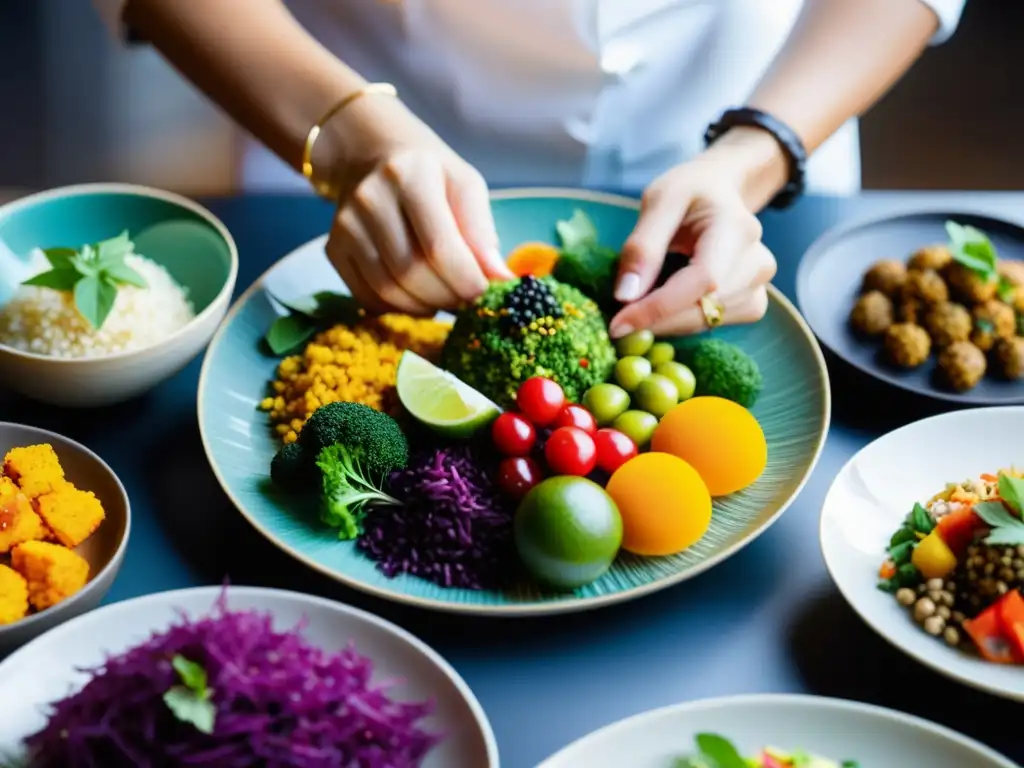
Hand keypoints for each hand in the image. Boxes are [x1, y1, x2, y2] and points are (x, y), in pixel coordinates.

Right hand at [323, 96, 511, 314]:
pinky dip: (399, 308)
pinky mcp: (334, 248)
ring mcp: (346, 225)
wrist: (372, 155)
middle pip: (412, 273)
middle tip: (467, 300)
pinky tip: (418, 296)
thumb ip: (482, 232)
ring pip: (389, 291)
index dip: (466, 281)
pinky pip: (368, 297)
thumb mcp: (465, 186)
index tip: (485, 293)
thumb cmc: (430, 173)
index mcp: (410, 175)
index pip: (439, 247)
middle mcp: (370, 198)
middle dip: (447, 297)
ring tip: (446, 298)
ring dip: (426, 306)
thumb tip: (502, 280)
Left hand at [608, 132, 781, 338]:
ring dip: (666, 322)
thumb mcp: (659, 201)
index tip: (618, 324)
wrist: (723, 189)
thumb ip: (643, 246)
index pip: (702, 281)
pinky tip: (665, 305)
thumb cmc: (690, 190)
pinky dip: (681, 321)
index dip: (659, 308)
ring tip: (639, 304)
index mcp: (736, 228)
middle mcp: (757, 262)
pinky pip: (712, 325)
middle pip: (704, 308)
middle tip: (617, 321)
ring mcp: (759, 286)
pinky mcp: (753, 303)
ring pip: (706, 322)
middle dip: (656, 319)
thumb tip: (626, 296)